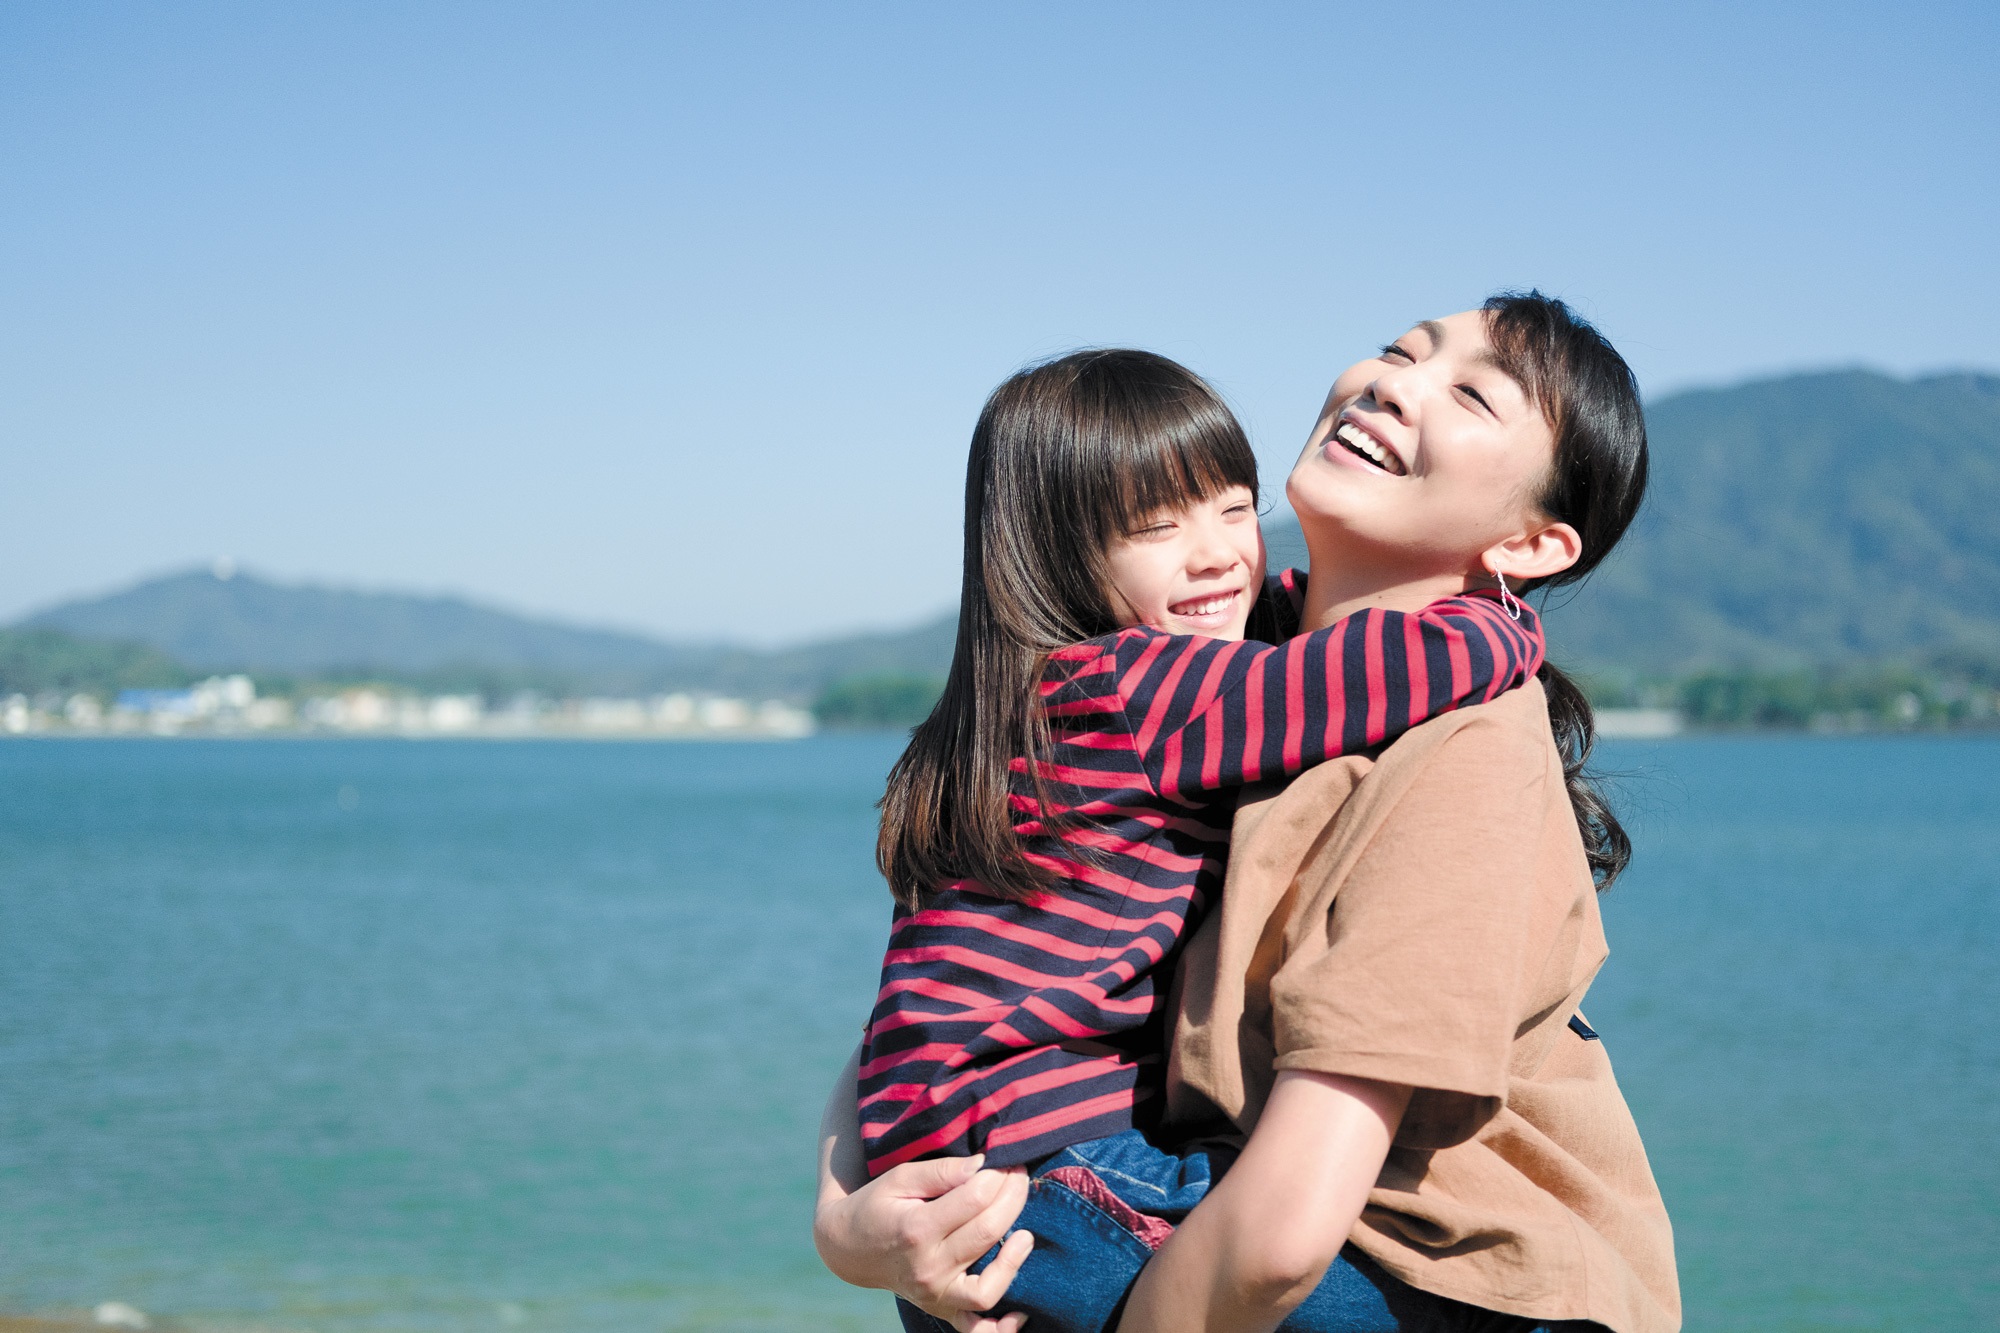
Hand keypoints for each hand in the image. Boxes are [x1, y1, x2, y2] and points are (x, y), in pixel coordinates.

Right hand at [813, 1153, 1033, 1329]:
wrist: (849, 1248)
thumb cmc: (877, 1205)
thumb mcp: (899, 1178)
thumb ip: (941, 1171)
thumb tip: (982, 1165)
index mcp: (916, 1229)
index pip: (974, 1199)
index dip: (997, 1176)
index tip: (1005, 1161)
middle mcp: (927, 1268)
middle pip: (987, 1233)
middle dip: (1013, 1198)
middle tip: (1020, 1176)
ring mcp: (935, 1294)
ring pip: (987, 1288)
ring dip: (1014, 1260)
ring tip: (1026, 1235)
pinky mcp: (941, 1310)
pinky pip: (975, 1329)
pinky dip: (1000, 1328)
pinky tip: (1020, 1312)